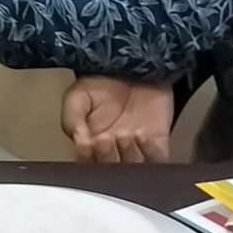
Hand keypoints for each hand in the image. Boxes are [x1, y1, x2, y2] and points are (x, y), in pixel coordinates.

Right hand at [62, 77, 176, 166]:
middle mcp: (115, 152)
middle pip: (113, 171)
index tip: (88, 143)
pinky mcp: (159, 140)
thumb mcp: (77, 96)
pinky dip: (152, 153)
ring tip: (125, 134)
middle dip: (108, 158)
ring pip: (135, 168)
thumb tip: (79, 143)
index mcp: (91, 146)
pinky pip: (159, 158)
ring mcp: (137, 148)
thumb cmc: (101, 82)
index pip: (88, 166)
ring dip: (129, 156)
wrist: (130, 61)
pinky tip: (143, 136)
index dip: (89, 160)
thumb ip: (72, 119)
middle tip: (106, 139)